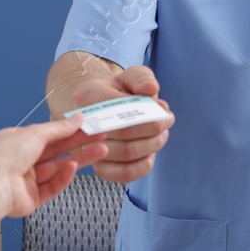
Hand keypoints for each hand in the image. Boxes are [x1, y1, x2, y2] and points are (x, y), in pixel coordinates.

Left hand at [0, 116, 109, 219]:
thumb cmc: (6, 156)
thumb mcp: (36, 133)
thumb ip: (60, 128)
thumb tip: (77, 119)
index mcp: (18, 141)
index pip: (50, 135)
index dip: (70, 130)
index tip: (89, 126)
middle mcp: (22, 160)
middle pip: (57, 151)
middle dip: (80, 144)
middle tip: (102, 137)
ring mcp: (28, 180)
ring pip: (59, 168)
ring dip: (79, 159)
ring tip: (100, 151)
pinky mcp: (32, 198)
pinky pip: (52, 186)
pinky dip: (63, 177)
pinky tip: (73, 168)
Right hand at [64, 65, 173, 183]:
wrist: (103, 109)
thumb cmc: (119, 91)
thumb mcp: (130, 76)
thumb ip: (142, 78)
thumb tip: (151, 90)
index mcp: (88, 96)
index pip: (121, 109)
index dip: (148, 113)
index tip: (165, 112)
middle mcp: (83, 124)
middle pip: (125, 133)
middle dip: (153, 129)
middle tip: (167, 123)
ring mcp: (88, 149)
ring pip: (126, 154)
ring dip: (152, 146)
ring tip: (161, 136)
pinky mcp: (99, 167)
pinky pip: (122, 174)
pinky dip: (143, 166)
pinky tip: (150, 155)